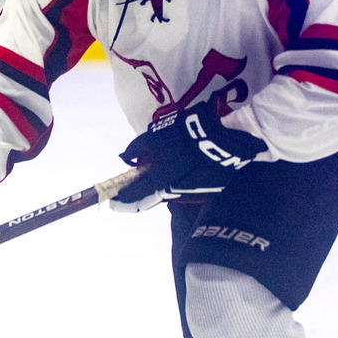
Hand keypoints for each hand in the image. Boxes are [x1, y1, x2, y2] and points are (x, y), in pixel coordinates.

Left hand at [111, 102, 266, 211]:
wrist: (225, 137)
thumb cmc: (185, 134)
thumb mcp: (155, 135)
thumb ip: (137, 148)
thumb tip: (127, 159)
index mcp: (161, 179)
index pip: (137, 195)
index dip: (122, 200)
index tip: (112, 203)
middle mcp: (176, 191)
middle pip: (154, 197)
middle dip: (140, 196)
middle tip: (129, 195)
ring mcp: (194, 192)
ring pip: (171, 193)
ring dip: (161, 188)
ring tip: (155, 178)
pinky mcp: (209, 189)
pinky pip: (187, 189)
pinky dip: (179, 183)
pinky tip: (178, 172)